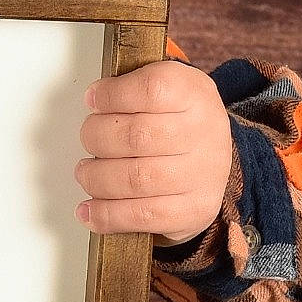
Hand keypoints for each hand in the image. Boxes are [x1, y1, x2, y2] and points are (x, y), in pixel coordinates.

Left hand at [75, 60, 231, 245]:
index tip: (93, 100)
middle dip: (96, 137)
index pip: (151, 90)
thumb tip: (95, 98)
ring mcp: (202, 175)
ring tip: (86, 173)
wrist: (215, 155)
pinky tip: (89, 210)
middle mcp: (204, 134)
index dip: (112, 96)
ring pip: (135, 179)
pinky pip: (143, 217)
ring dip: (97, 178)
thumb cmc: (180, 118)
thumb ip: (130, 84)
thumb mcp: (166, 84)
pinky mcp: (194, 210)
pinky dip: (108, 215)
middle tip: (89, 139)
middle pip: (136, 136)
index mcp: (194, 94)